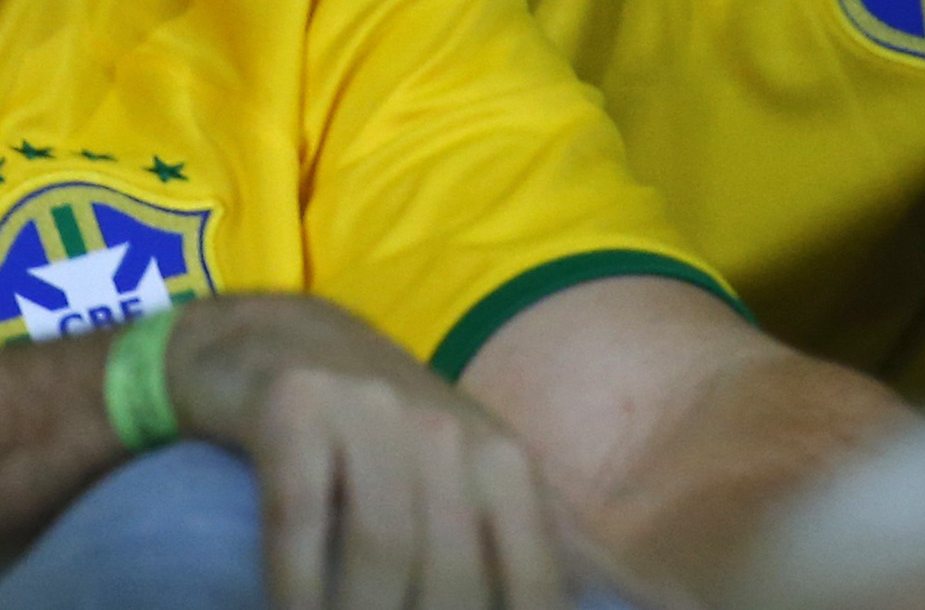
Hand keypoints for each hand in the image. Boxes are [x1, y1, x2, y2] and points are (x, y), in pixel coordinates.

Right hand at [165, 295, 619, 609]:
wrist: (268, 340)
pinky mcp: (293, 402)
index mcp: (504, 463)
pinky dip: (296, 583)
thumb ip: (547, 546)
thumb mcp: (470, 482)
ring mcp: (368, 409)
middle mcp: (446, 430)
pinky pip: (299, 513)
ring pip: (382, 548)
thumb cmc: (378, 433)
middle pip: (453, 580)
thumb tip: (656, 605)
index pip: (535, 585)